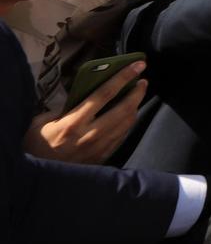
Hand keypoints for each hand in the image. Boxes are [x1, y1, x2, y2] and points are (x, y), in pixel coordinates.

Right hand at [24, 62, 147, 163]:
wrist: (37, 177)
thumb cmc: (34, 145)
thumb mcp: (40, 122)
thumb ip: (62, 108)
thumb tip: (82, 96)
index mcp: (73, 122)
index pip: (105, 93)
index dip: (124, 77)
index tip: (138, 65)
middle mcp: (90, 134)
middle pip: (124, 108)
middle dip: (138, 92)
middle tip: (143, 80)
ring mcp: (99, 147)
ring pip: (127, 123)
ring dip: (136, 106)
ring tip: (137, 95)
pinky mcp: (103, 157)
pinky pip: (122, 135)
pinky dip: (129, 122)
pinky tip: (128, 114)